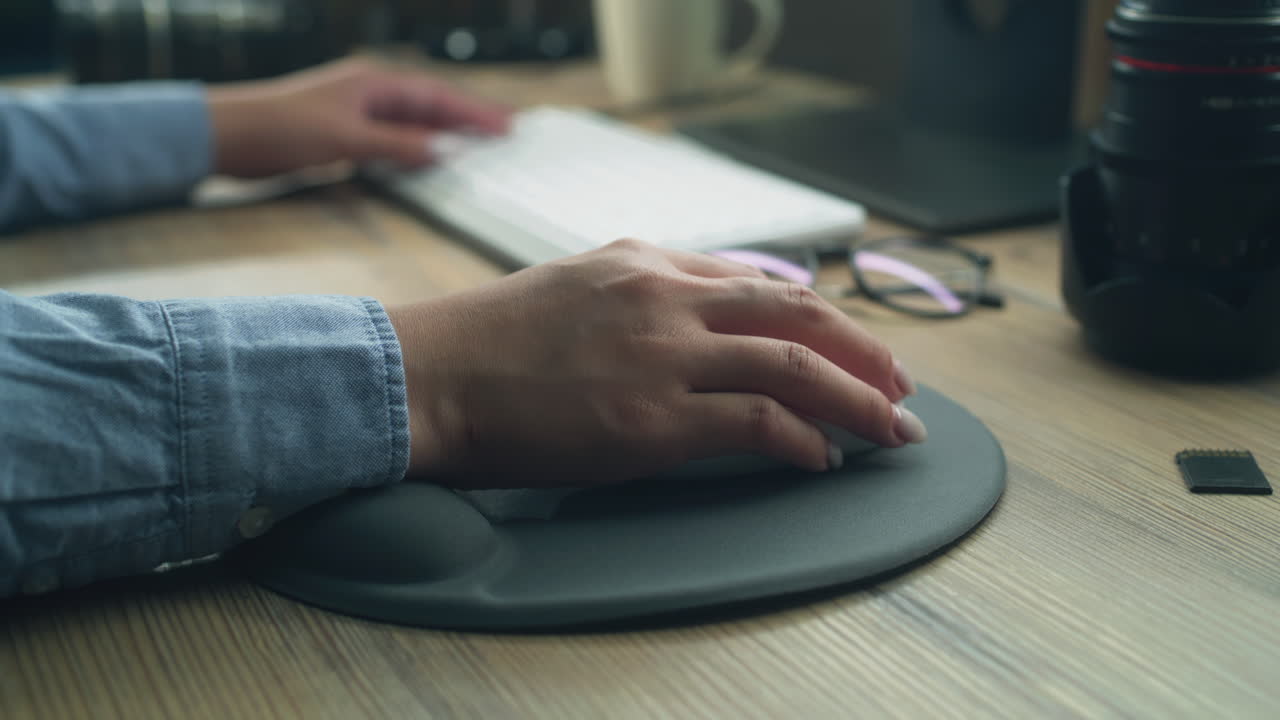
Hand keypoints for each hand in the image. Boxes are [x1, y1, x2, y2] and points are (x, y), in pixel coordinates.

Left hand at [207, 57, 509, 177]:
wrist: (227, 135)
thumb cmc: (280, 127)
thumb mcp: (346, 138)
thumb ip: (397, 145)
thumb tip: (441, 151)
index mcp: (374, 82)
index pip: (437, 95)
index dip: (474, 111)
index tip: (506, 125)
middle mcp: (369, 91)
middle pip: (431, 104)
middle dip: (469, 117)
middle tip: (506, 130)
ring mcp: (356, 110)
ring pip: (413, 120)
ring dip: (446, 132)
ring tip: (479, 144)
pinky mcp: (343, 131)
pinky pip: (393, 136)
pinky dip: (417, 145)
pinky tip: (429, 156)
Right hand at [387, 239, 924, 488]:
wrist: (430, 375)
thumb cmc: (487, 342)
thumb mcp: (572, 287)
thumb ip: (638, 294)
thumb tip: (690, 324)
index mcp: (646, 262)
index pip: (758, 280)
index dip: (818, 312)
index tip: (847, 339)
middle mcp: (665, 296)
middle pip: (796, 313)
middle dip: (861, 348)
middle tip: (901, 379)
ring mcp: (664, 355)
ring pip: (793, 365)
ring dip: (856, 397)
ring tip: (892, 424)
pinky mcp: (655, 417)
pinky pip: (757, 424)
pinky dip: (802, 440)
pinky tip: (822, 456)